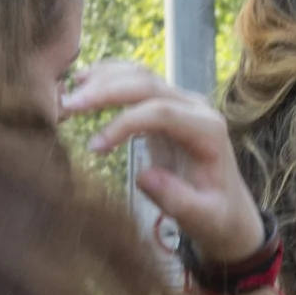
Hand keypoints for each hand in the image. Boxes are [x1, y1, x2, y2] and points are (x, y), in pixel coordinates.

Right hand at [63, 62, 264, 265]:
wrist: (228, 209)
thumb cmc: (215, 216)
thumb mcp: (201, 218)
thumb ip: (176, 200)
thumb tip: (143, 177)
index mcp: (208, 131)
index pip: (161, 112)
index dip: (123, 123)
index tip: (94, 148)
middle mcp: (196, 108)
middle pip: (147, 84)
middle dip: (105, 91)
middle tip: (67, 107)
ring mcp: (182, 103)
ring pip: (140, 76)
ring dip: (102, 80)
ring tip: (68, 93)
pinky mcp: (166, 106)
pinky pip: (137, 82)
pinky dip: (109, 78)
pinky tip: (83, 81)